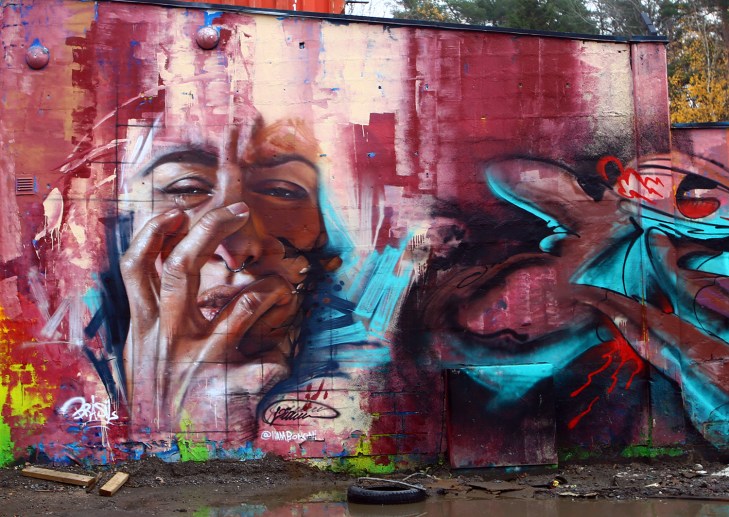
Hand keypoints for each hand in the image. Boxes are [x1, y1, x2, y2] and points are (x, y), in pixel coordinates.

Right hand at [120, 202, 298, 435]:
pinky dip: (279, 359)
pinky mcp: (223, 389)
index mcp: (146, 326)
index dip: (154, 231)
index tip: (178, 210)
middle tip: (238, 209)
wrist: (163, 453)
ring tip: (280, 284)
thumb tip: (168, 265)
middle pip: (180, 267)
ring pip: (237, 305)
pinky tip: (286, 359)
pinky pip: (263, 365)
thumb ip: (153, 311)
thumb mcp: (143, 352)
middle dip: (209, 229)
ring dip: (265, 286)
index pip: (139, 265)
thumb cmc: (158, 394)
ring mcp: (196, 360)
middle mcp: (168, 336)